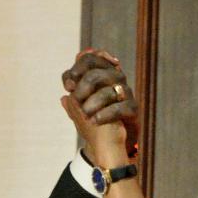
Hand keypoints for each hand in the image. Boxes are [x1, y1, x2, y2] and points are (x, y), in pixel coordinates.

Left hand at [61, 49, 138, 164]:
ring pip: (108, 91)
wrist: (112, 138)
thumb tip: (66, 89)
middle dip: (82, 88)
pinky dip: (105, 115)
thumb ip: (73, 94)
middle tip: (76, 101)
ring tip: (85, 115)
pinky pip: (119, 108)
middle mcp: (115, 77)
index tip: (68, 86)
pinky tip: (95, 121)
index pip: (89, 59)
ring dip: (93, 103)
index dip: (76, 70)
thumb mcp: (80, 105)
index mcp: (102, 71)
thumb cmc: (95, 115)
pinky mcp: (132, 108)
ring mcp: (125, 92)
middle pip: (96, 74)